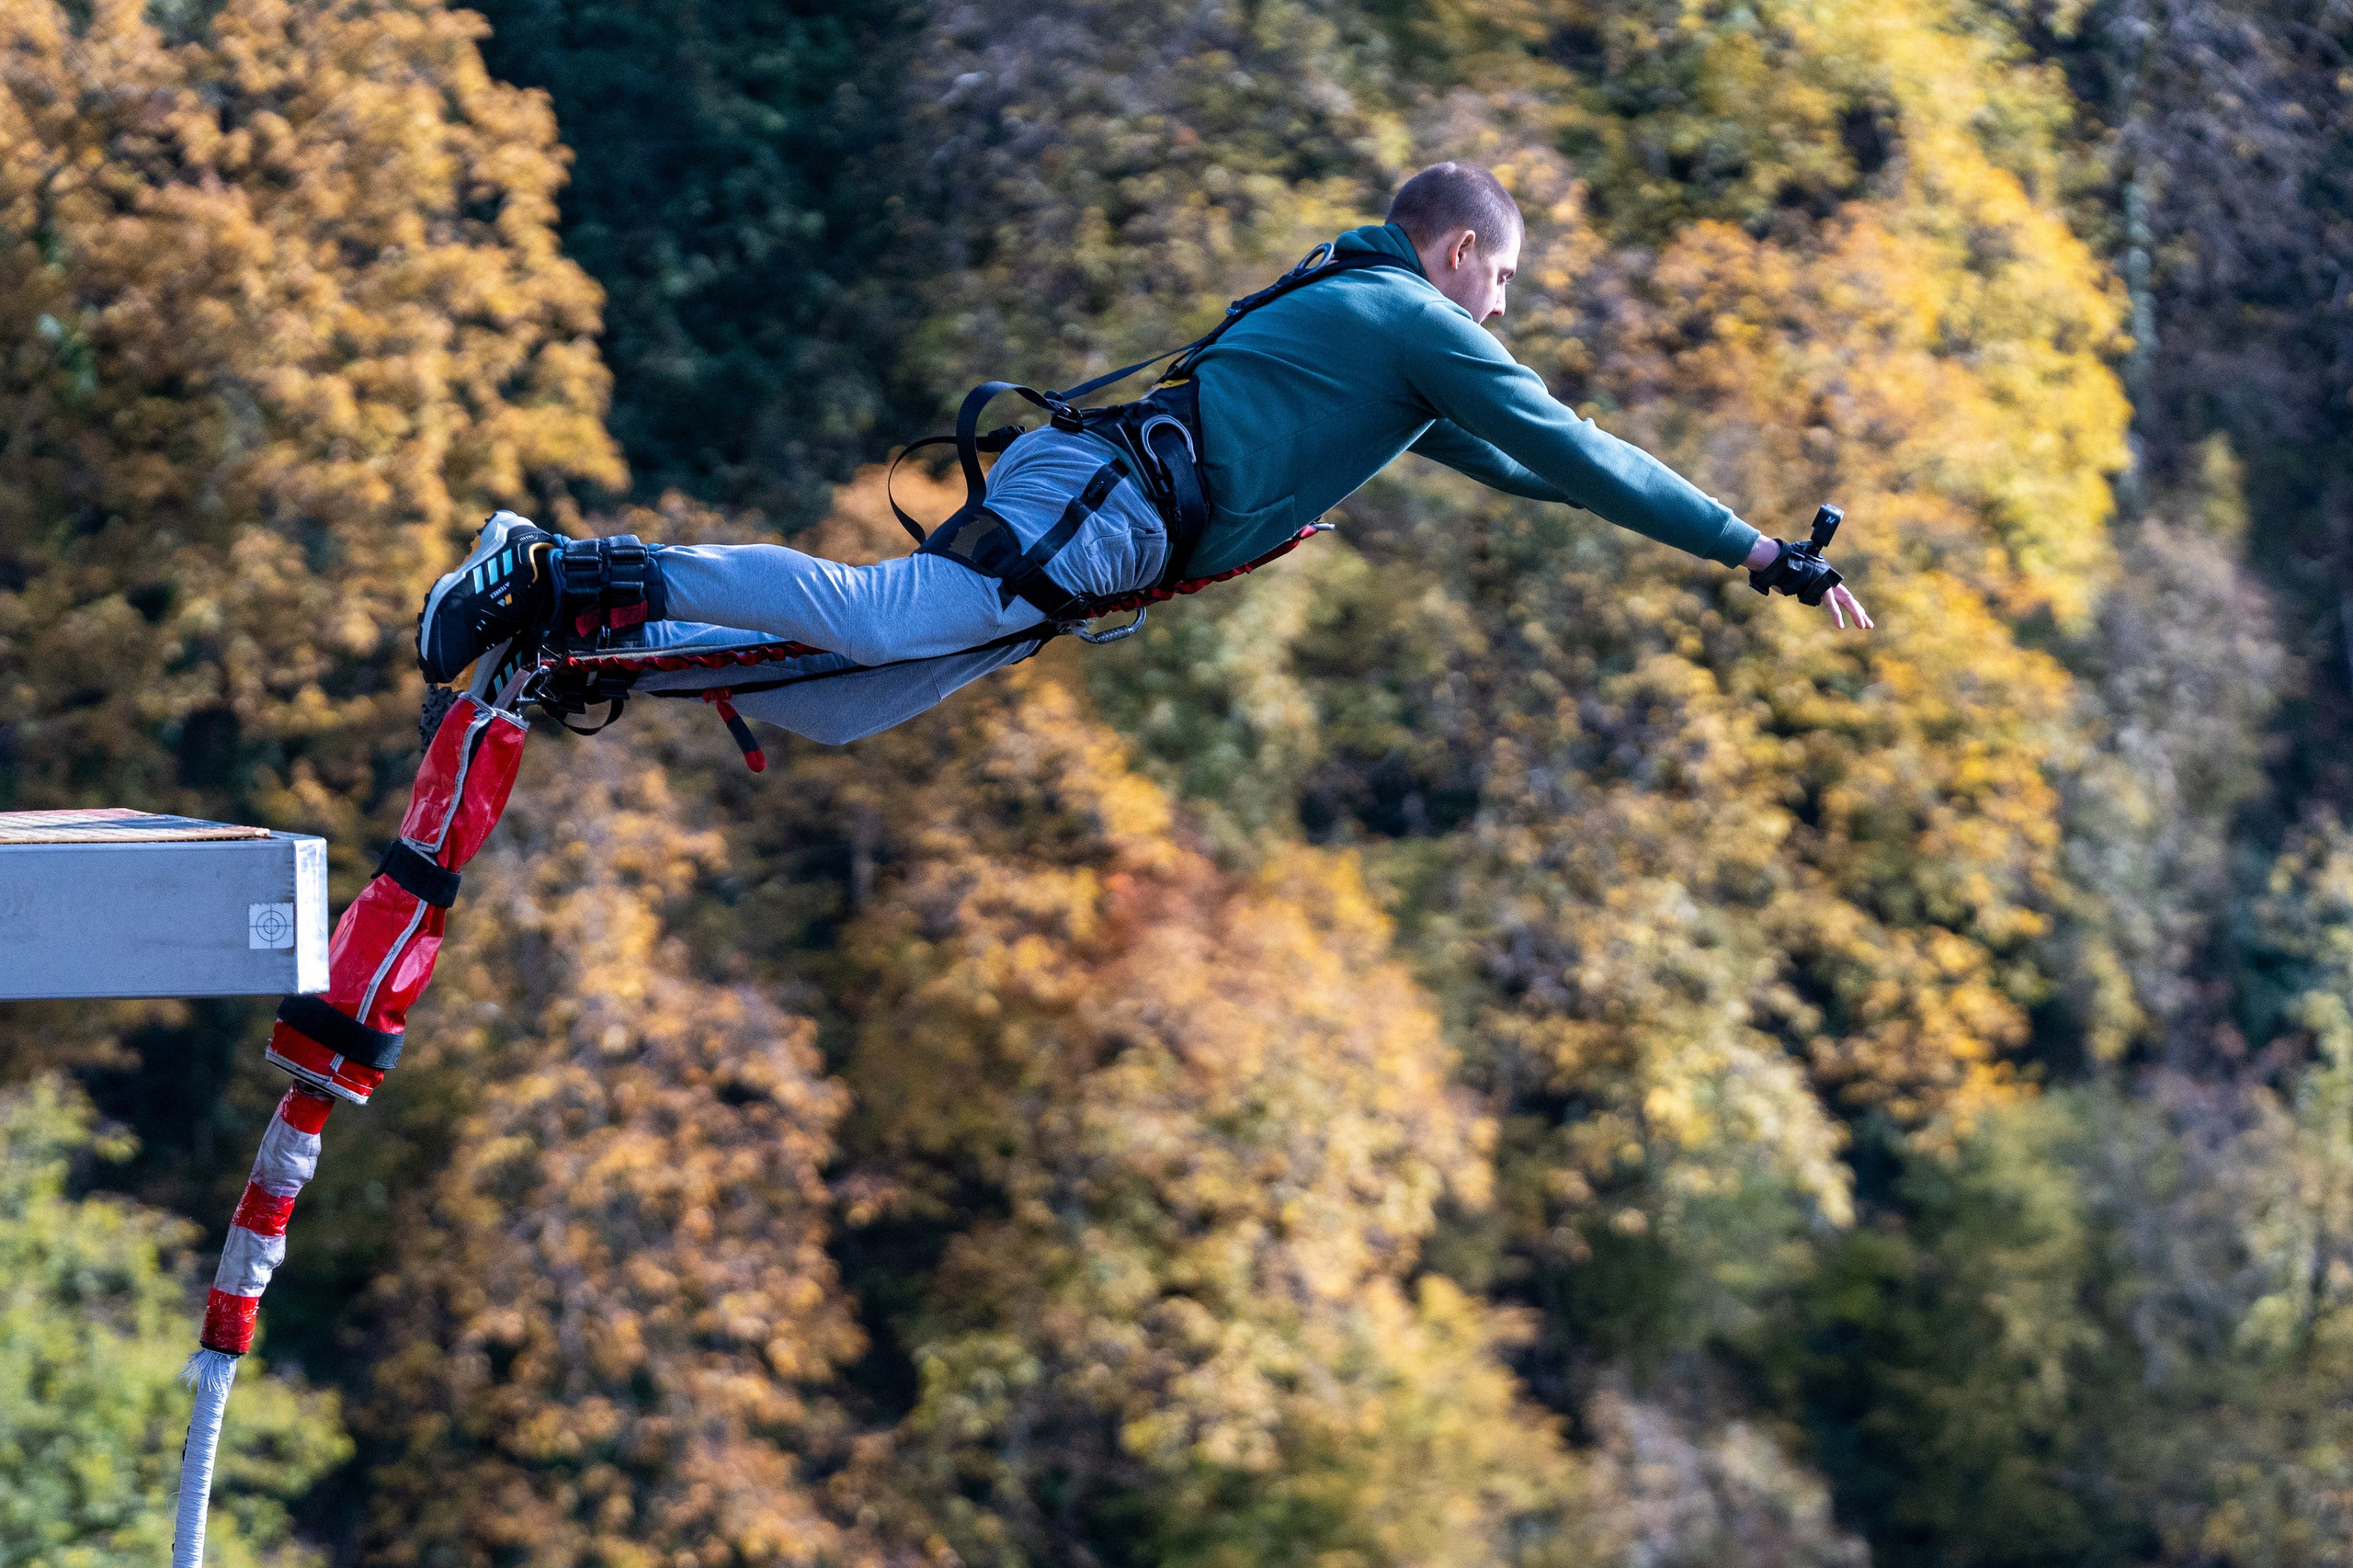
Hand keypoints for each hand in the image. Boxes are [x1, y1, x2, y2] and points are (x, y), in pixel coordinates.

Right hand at [1743, 536, 1873, 629]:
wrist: (1779, 561)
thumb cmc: (1783, 571)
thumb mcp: (1793, 583)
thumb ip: (1795, 587)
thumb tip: (1784, 589)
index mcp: (1825, 583)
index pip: (1844, 597)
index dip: (1854, 608)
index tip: (1863, 619)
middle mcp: (1829, 584)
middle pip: (1849, 599)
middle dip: (1860, 613)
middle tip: (1869, 626)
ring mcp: (1826, 584)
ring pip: (1846, 600)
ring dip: (1856, 613)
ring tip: (1863, 627)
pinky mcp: (1821, 587)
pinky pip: (1830, 603)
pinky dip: (1835, 614)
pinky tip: (1840, 626)